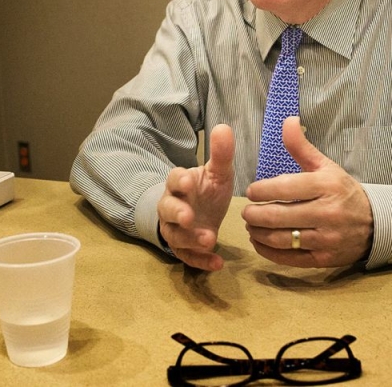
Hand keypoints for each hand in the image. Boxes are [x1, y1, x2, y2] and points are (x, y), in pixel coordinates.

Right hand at [157, 124, 235, 270]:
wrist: (200, 215)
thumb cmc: (207, 191)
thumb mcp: (218, 173)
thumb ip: (221, 154)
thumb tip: (224, 126)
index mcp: (180, 184)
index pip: (173, 179)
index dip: (180, 181)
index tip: (189, 182)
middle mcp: (171, 207)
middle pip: (166, 209)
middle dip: (177, 213)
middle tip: (189, 217)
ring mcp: (175, 230)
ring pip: (175, 236)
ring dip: (191, 239)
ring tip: (210, 240)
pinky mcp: (184, 249)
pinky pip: (187, 257)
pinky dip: (201, 261)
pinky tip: (218, 263)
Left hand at [242, 116, 373, 267]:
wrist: (374, 224)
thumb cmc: (342, 191)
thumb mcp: (325, 166)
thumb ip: (301, 146)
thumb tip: (287, 120)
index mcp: (326, 186)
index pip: (286, 188)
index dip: (262, 190)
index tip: (251, 191)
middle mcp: (327, 213)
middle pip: (280, 216)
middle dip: (255, 215)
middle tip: (245, 212)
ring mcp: (326, 238)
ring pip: (283, 239)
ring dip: (259, 234)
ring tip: (251, 226)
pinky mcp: (324, 259)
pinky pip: (290, 259)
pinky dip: (270, 252)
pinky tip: (259, 242)